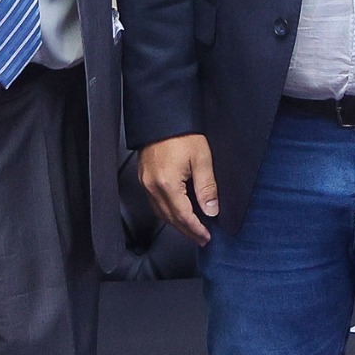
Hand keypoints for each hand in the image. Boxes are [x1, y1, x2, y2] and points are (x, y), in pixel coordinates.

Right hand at [138, 132, 219, 246]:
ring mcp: (145, 183)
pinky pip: (154, 202)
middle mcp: (152, 187)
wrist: (162, 116)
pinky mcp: (144, 177)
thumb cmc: (182, 134)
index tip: (206, 237)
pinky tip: (176, 212)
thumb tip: (211, 211)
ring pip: (160, 212)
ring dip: (176, 223)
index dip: (196, 229)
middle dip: (186, 231)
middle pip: (170, 218)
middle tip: (201, 239)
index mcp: (167, 184)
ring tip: (191, 229)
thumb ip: (207, 188)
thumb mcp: (201, 159)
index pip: (183, 216)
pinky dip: (167, 212)